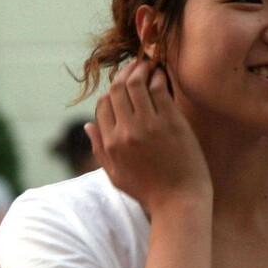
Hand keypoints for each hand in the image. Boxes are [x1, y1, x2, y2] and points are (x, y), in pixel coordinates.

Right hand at [87, 59, 211, 212]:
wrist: (179, 203)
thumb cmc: (150, 192)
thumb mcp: (116, 175)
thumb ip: (100, 149)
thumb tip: (87, 126)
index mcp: (111, 144)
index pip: (102, 105)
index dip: (112, 93)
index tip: (123, 86)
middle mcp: (125, 132)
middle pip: (116, 90)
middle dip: (124, 74)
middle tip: (135, 67)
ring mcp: (148, 126)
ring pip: (136, 84)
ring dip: (140, 69)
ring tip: (147, 64)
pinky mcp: (170, 123)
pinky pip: (159, 89)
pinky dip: (158, 77)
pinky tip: (161, 75)